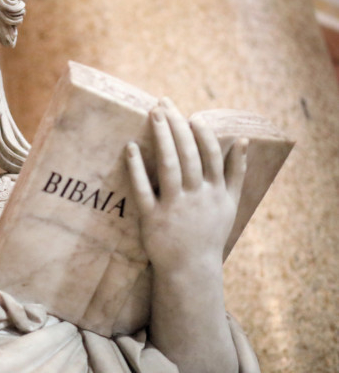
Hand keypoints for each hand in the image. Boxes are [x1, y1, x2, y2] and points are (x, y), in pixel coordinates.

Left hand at [126, 98, 247, 271]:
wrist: (191, 269)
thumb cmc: (209, 232)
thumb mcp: (230, 204)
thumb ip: (236, 172)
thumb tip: (243, 140)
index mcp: (216, 192)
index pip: (210, 155)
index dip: (202, 133)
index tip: (191, 115)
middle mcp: (197, 197)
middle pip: (189, 155)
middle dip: (176, 126)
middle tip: (163, 103)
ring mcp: (175, 207)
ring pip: (169, 166)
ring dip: (161, 138)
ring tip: (152, 114)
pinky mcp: (152, 218)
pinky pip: (144, 189)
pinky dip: (137, 168)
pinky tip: (130, 147)